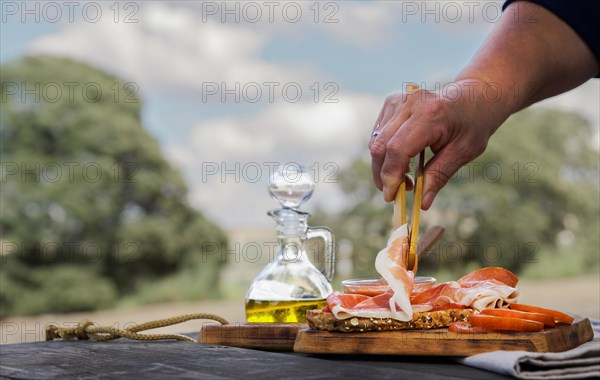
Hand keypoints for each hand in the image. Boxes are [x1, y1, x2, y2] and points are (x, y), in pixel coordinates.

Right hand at [368, 81, 507, 207]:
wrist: (475, 96)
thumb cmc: (473, 124)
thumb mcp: (464, 152)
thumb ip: (440, 175)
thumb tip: (423, 202)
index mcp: (430, 114)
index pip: (397, 148)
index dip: (390, 175)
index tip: (391, 196)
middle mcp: (410, 104)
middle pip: (381, 146)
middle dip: (383, 174)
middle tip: (396, 193)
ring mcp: (398, 101)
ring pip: (376, 141)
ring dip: (384, 166)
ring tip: (404, 178)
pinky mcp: (392, 103)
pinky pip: (378, 134)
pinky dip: (385, 153)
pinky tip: (401, 162)